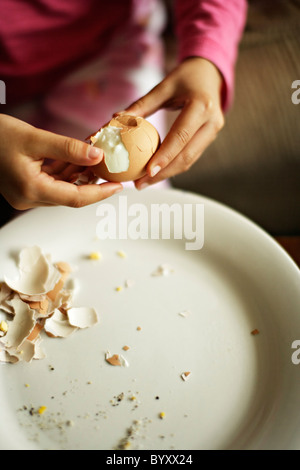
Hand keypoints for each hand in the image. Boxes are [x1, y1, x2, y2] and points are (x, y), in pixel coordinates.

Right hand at [0, 114, 122, 209]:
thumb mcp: (35, 137)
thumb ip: (68, 148)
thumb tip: (98, 156)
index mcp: (31, 189)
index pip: (75, 198)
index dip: (99, 193)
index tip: (118, 187)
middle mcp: (28, 198)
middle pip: (70, 195)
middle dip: (91, 182)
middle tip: (109, 167)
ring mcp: (25, 196)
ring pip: (62, 190)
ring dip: (78, 176)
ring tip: (93, 158)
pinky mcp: (24, 190)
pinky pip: (51, 185)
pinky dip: (64, 174)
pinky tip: (74, 159)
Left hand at [119, 57, 224, 188]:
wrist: (210, 74)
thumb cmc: (185, 77)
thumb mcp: (163, 86)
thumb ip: (142, 104)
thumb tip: (116, 119)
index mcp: (201, 106)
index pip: (181, 137)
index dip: (164, 156)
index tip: (147, 172)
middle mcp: (212, 122)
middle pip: (187, 156)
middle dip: (163, 173)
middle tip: (141, 183)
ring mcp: (213, 132)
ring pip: (190, 160)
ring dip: (167, 174)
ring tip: (145, 182)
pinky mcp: (209, 138)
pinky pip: (191, 156)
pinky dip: (173, 166)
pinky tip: (156, 172)